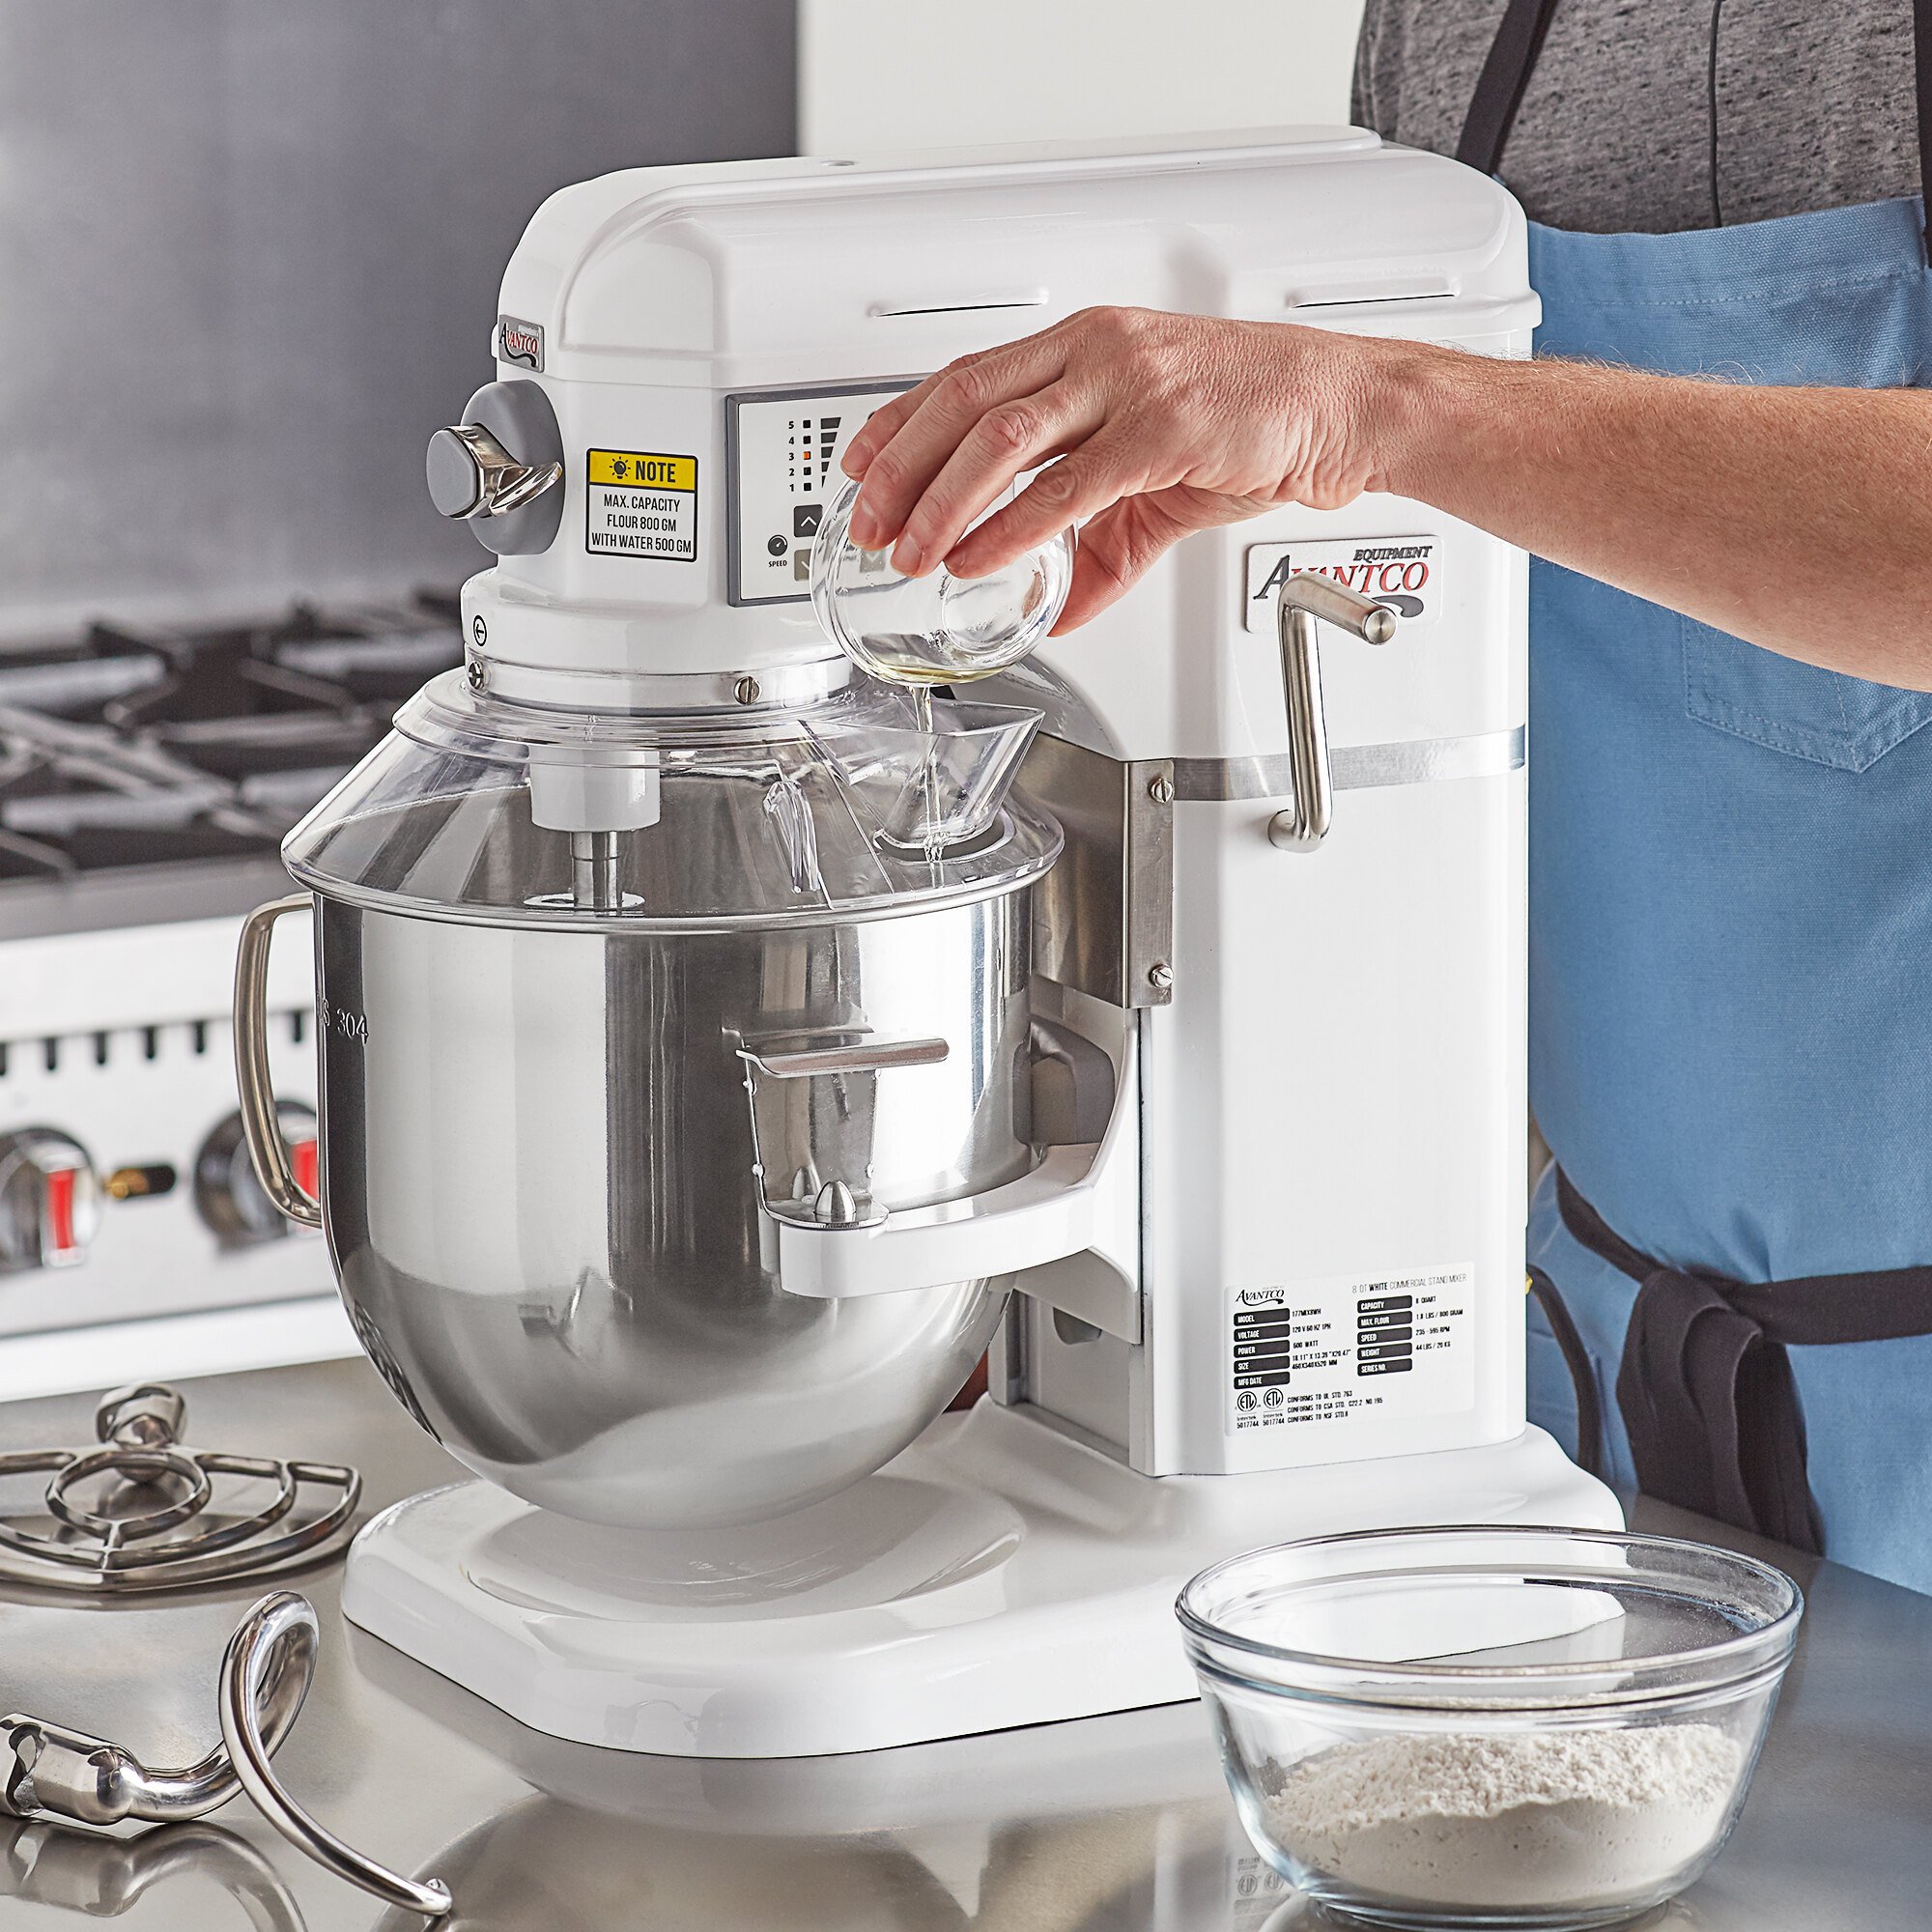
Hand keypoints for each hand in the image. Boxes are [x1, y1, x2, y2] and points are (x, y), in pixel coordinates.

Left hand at [838, 306, 1386, 630]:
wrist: (1341, 410)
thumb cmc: (1256, 423)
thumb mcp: (1156, 487)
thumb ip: (1098, 549)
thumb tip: (1060, 606)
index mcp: (1083, 348)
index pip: (965, 378)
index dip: (900, 421)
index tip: (859, 465)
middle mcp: (1094, 353)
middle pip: (964, 401)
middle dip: (903, 467)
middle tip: (870, 524)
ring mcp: (1126, 384)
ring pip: (1002, 435)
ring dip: (944, 499)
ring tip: (912, 550)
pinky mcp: (1161, 429)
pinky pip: (1067, 482)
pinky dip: (1013, 525)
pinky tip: (980, 558)